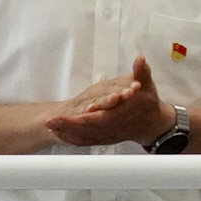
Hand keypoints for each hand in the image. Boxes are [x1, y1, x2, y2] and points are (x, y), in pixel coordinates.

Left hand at [43, 54, 167, 147]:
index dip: (81, 118)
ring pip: (82, 136)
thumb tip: (141, 59)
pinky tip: (59, 133)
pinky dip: (71, 138)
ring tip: (50, 127)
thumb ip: (142, 72)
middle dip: (66, 125)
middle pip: (85, 129)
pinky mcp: (102, 138)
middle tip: (49, 122)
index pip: (97, 118)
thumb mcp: (147, 85)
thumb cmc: (148, 104)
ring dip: (66, 132)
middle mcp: (110, 128)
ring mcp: (105, 135)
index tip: (67, 116)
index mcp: (118, 116)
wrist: (151, 124)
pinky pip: (84, 141)